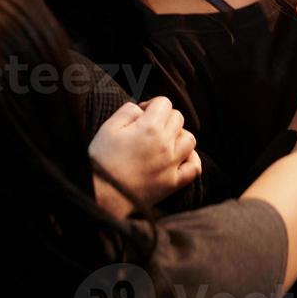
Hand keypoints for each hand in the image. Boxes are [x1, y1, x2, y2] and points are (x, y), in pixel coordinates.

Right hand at [88, 98, 201, 215]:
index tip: (142, 113)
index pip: (164, 103)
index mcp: (149, 128)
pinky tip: (179, 157)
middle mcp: (165, 144)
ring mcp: (172, 165)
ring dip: (179, 136)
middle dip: (164, 117)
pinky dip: (191, 159)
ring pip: (189, 139)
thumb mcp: (108, 127)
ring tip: (164, 141)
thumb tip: (141, 109)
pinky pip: (194, 167)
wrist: (104, 194)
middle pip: (178, 118)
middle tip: (150, 127)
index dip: (152, 105)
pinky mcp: (173, 183)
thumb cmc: (102, 160)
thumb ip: (127, 112)